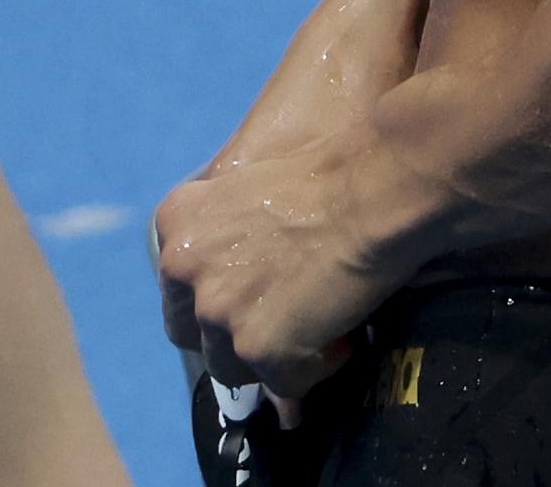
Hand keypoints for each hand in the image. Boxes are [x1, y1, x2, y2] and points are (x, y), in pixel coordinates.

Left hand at [154, 128, 422, 402]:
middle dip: (233, 334)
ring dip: (272, 355)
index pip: (178, 285)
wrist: (372, 184)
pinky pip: (285, 383)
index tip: (256, 289)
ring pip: (232, 368)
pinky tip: (343, 334)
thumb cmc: (327, 167)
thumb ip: (230, 228)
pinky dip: (315, 366)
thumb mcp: (253, 182)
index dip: (218, 294)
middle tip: (282, 319)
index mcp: (178, 220)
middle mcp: (183, 268)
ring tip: (319, 325)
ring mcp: (218, 311)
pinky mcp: (259, 347)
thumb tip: (243, 270)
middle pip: (193, 334)